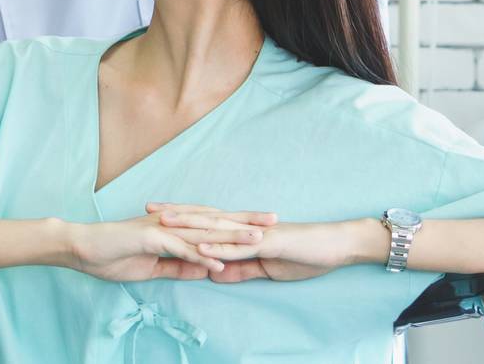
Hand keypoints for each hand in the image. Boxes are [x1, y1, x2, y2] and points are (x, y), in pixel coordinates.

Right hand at [72, 204, 277, 282]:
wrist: (83, 248)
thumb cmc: (114, 255)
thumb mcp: (153, 266)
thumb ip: (180, 266)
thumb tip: (206, 270)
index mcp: (175, 227)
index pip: (214, 224)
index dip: (239, 224)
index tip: (264, 226)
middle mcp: (173, 222)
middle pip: (216, 221)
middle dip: (246, 221)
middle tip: (274, 221)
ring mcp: (163, 227)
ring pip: (203, 232)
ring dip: (230, 236)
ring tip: (256, 240)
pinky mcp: (151, 237)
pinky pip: (179, 248)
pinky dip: (199, 255)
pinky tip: (217, 263)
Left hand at [153, 210, 385, 283]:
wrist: (334, 246)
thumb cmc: (305, 255)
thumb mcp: (266, 268)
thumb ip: (240, 269)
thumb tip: (214, 273)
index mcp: (245, 233)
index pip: (208, 223)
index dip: (183, 219)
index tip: (157, 215)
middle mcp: (246, 228)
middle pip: (205, 219)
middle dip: (177, 215)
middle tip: (149, 209)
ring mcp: (256, 234)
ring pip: (217, 229)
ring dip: (190, 226)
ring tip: (165, 223)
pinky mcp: (268, 244)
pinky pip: (239, 247)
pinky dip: (219, 248)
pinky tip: (200, 247)